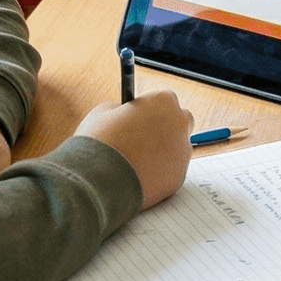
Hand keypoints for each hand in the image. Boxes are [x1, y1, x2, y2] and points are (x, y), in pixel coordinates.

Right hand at [77, 89, 193, 208]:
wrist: (98, 181)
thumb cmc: (99, 142)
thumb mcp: (103, 113)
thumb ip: (121, 109)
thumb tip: (125, 114)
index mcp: (163, 101)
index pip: (166, 99)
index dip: (151, 109)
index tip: (140, 117)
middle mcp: (180, 123)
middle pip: (179, 122)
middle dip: (165, 128)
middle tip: (143, 138)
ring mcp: (182, 152)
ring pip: (176, 150)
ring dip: (161, 153)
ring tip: (134, 162)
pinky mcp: (179, 177)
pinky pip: (170, 172)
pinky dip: (158, 174)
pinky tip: (138, 176)